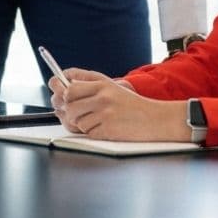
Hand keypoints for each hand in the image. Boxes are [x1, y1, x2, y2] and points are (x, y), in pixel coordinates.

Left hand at [48, 68, 188, 141]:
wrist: (156, 119)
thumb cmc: (132, 106)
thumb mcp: (113, 88)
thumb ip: (89, 87)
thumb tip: (62, 92)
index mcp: (102, 83)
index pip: (70, 85)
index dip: (62, 92)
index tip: (61, 95)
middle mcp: (102, 95)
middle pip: (68, 104)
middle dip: (69, 112)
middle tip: (76, 114)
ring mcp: (104, 112)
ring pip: (76, 120)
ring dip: (82, 124)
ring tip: (97, 121)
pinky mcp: (107, 129)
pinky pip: (87, 133)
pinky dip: (93, 133)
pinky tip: (106, 128)